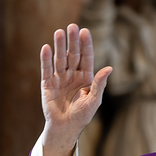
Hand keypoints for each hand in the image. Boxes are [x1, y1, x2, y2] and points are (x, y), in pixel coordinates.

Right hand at [39, 23, 111, 155]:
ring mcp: (59, 78)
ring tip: (59, 32)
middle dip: (73, 41)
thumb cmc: (82, 115)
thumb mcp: (94, 100)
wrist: (65, 128)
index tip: (85, 31)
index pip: (86, 57)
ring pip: (60, 59)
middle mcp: (72, 74)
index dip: (86, 45)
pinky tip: (46, 48)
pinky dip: (46, 59)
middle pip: (73, 54)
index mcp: (86, 77)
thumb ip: (100, 84)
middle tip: (73, 26)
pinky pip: (46, 69)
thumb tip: (109, 68)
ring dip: (59, 46)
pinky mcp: (47, 84)